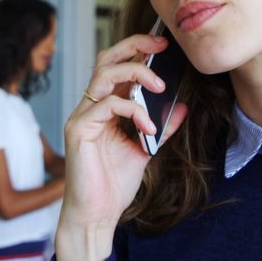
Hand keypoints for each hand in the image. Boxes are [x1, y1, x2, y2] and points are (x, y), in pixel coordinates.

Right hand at [55, 33, 187, 260]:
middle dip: (134, 46)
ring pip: (104, 75)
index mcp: (105, 108)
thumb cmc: (114, 185)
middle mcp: (90, 107)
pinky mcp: (78, 130)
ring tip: (160, 87)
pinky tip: (149, 128)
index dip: (138, 50)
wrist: (97, 215)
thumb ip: (161, 127)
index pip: (117, 66)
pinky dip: (134, 111)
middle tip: (161, 46)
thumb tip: (182, 106)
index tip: (164, 45)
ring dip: (137, 74)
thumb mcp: (146, 149)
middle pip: (106, 59)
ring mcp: (82, 116)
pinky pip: (107, 105)